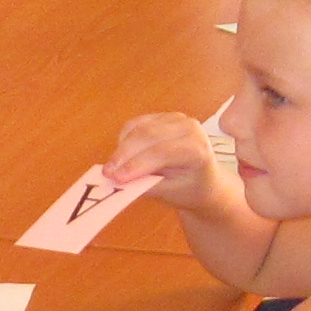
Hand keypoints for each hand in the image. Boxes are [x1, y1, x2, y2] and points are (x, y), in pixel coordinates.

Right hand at [104, 109, 231, 209]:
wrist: (204, 180)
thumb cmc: (189, 189)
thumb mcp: (169, 194)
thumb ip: (145, 185)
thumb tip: (118, 181)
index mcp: (198, 149)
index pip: (162, 152)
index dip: (136, 164)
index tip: (116, 179)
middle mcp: (190, 128)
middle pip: (148, 135)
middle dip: (123, 154)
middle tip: (106, 173)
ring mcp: (176, 119)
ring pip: (139, 128)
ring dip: (121, 148)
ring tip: (112, 168)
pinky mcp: (162, 117)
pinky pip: (136, 124)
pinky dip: (124, 139)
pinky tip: (121, 156)